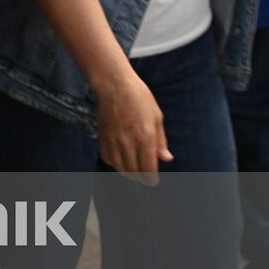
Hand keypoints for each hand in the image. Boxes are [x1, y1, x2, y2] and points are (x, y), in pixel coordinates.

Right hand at [94, 71, 171, 185]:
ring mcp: (113, 141)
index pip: (148, 169)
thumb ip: (161, 141)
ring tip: (135, 173)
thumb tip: (166, 159)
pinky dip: (115, 164)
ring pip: (120, 168)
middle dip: (142, 179)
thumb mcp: (157, 117)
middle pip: (134, 172)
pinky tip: (121, 160)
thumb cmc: (139, 98)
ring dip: (129, 173)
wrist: (114, 85)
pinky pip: (108, 159)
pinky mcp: (102, 138)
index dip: (152, 179)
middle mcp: (128, 142)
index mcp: (145, 137)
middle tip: (146, 180)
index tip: (154, 182)